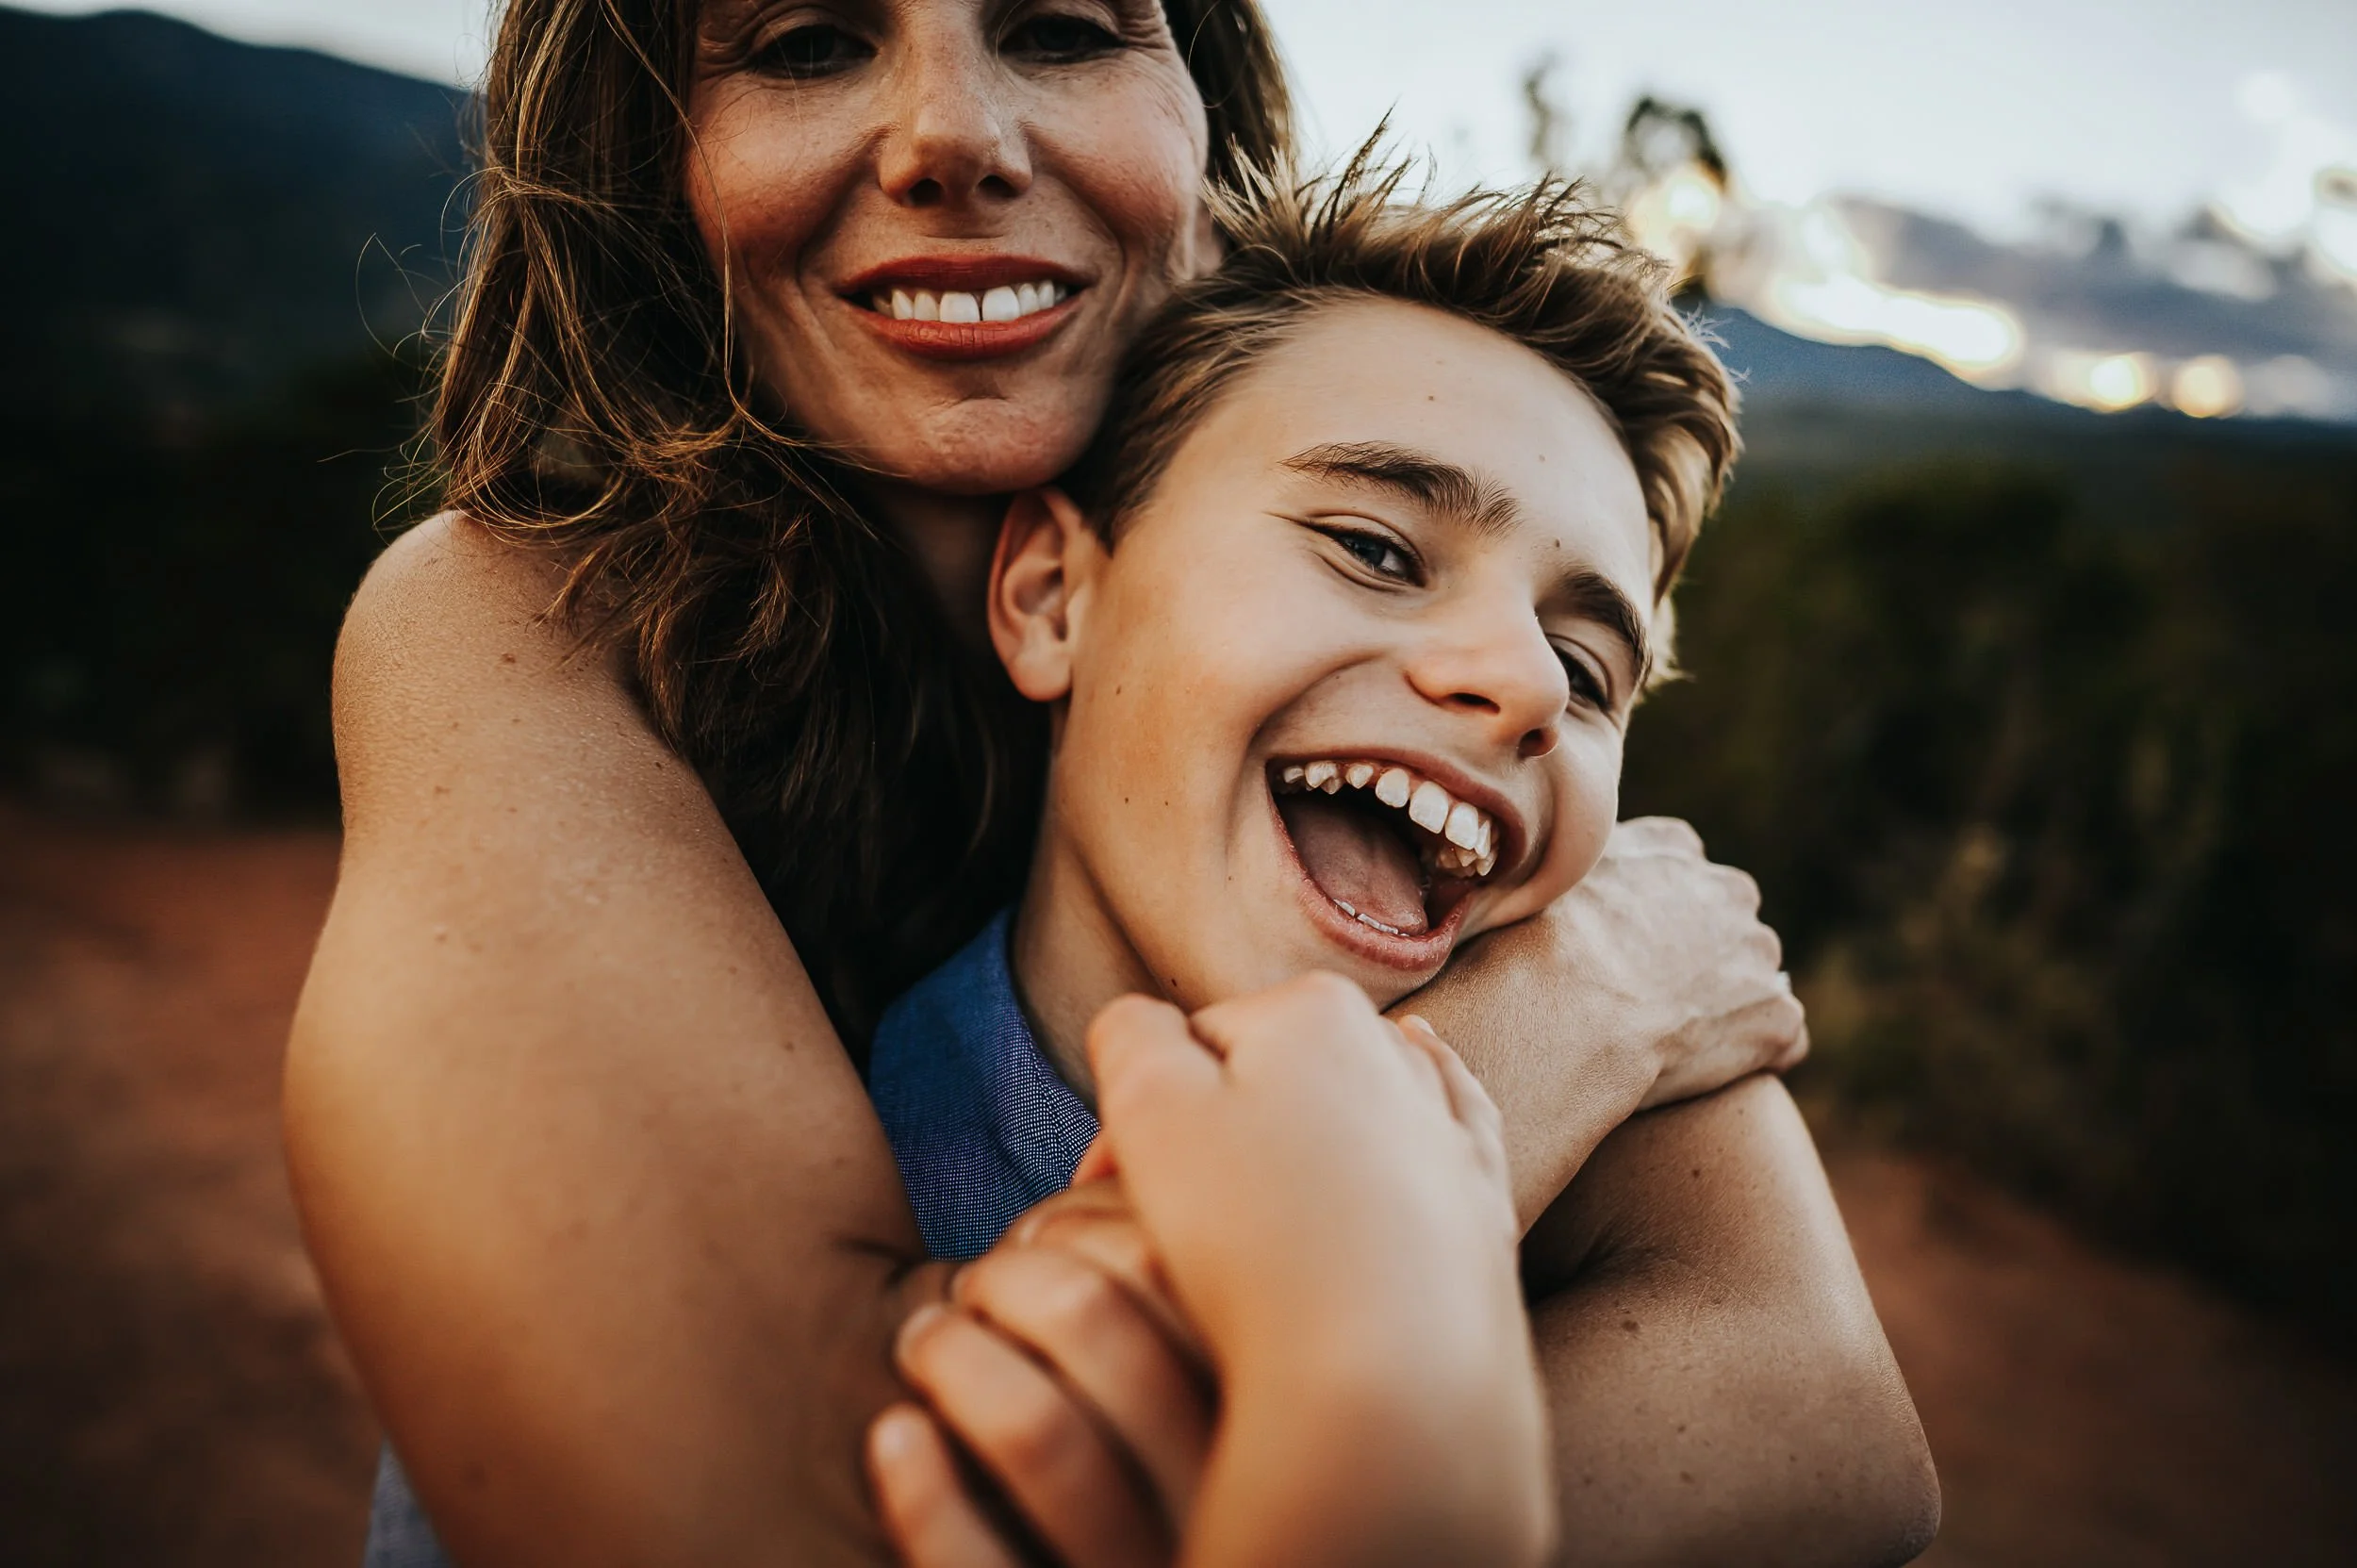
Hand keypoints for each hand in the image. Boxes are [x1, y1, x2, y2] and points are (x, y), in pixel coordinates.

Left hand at [871, 1184, 1210, 1567]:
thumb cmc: (1181, 1458)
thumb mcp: (1228, 1368)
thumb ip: (1193, 1274)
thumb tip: (1111, 1153)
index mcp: (1272, 1403)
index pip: (1166, 1257)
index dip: (1078, 1223)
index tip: (1035, 1234)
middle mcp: (1229, 1493)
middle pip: (1098, 1325)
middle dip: (1007, 1275)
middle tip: (972, 1283)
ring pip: (1038, 1429)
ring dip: (953, 1356)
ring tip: (925, 1341)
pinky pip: (977, 1566)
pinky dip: (922, 1488)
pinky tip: (897, 1435)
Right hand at [1087, 978, 1549, 1567]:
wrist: (1394, 1380)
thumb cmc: (1261, 1240)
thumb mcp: (1149, 1109)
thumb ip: (1131, 1034)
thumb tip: (1143, 1022)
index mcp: (1311, 1008)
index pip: (1186, 1047)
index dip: (1133, 1122)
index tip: (1109, 1197)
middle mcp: (1395, 1051)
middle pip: (1267, 1079)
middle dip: (1211, 1140)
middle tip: (1171, 1229)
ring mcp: (1448, 1131)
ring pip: (1347, 1114)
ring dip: (1297, 1152)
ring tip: (1259, 1228)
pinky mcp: (1482, 1208)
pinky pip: (1438, 1148)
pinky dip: (1409, 1139)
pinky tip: (1405, 1129)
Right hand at [1404, 816, 1805, 1222]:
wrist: (1559, 1013)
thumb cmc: (1523, 949)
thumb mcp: (1523, 881)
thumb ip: (1537, 867)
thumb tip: (1485, 858)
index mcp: (1672, 849)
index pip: (1681, 867)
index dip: (1651, 913)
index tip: (1623, 949)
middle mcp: (1728, 889)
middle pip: (1727, 921)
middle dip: (1700, 956)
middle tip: (1646, 1004)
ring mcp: (1759, 954)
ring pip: (1754, 981)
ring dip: (1727, 1008)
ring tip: (1673, 1048)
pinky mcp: (1776, 1017)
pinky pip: (1780, 1039)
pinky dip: (1753, 1058)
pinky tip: (1705, 1078)